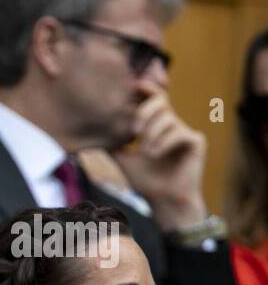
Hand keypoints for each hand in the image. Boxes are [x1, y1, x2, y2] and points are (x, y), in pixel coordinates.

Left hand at [113, 80, 206, 229]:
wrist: (163, 201)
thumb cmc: (145, 180)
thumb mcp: (122, 158)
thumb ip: (111, 143)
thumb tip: (89, 132)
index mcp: (156, 125)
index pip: (151, 99)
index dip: (145, 88)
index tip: (133, 84)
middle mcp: (172, 124)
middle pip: (161, 100)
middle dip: (144, 111)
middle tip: (133, 130)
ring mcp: (185, 131)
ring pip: (168, 118)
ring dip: (152, 134)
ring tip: (145, 152)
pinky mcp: (196, 141)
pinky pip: (179, 132)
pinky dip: (163, 142)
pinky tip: (153, 154)